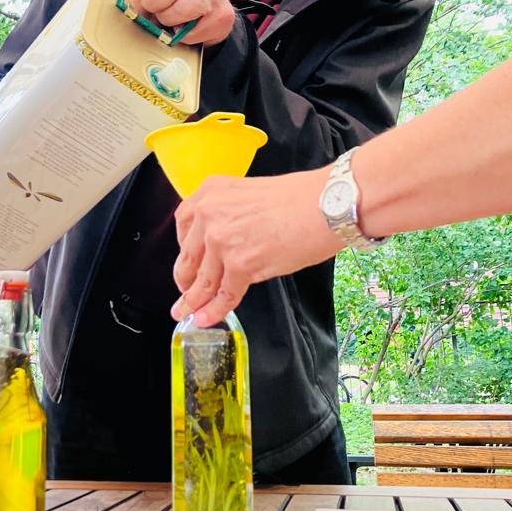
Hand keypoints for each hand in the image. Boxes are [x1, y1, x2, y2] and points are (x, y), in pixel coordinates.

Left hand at [171, 170, 342, 326]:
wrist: (327, 203)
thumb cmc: (301, 197)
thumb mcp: (250, 194)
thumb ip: (230, 215)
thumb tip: (225, 244)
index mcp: (211, 192)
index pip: (184, 225)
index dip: (184, 250)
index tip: (186, 263)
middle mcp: (209, 214)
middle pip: (188, 257)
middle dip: (185, 280)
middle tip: (184, 294)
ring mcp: (222, 240)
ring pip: (203, 280)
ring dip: (194, 301)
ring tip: (187, 313)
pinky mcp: (240, 264)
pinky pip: (224, 294)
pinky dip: (215, 310)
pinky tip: (207, 318)